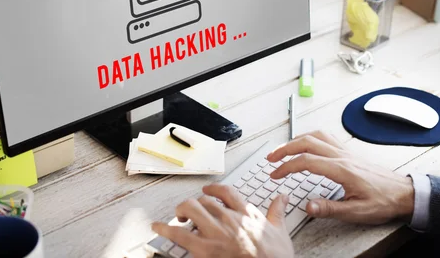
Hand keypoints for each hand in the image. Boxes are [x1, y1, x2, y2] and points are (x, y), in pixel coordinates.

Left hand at [152, 184, 293, 257]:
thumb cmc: (275, 256)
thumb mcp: (280, 231)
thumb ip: (277, 211)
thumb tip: (282, 197)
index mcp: (246, 213)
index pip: (226, 191)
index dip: (213, 188)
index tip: (208, 190)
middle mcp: (228, 218)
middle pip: (204, 200)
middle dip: (195, 204)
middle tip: (190, 211)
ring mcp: (216, 232)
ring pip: (191, 209)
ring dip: (181, 211)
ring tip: (178, 217)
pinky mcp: (205, 249)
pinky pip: (179, 234)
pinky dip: (165, 229)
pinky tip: (157, 228)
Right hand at [266, 131, 414, 224]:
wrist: (404, 193)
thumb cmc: (383, 201)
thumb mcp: (357, 211)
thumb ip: (330, 208)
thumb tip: (307, 206)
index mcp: (341, 169)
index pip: (306, 161)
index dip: (286, 167)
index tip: (275, 174)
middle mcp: (342, 156)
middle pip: (307, 142)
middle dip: (285, 148)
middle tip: (271, 158)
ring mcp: (346, 151)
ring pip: (316, 136)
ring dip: (296, 140)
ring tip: (283, 149)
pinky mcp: (349, 152)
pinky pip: (326, 137)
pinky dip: (311, 137)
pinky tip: (307, 143)